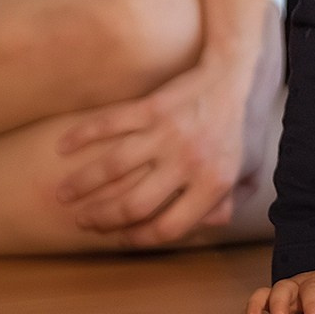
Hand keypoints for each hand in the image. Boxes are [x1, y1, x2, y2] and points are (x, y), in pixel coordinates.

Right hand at [54, 0, 279, 246]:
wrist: (241, 74)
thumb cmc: (247, 127)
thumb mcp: (252, 171)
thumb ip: (230, 203)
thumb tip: (205, 227)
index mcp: (213, 183)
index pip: (167, 227)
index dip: (138, 239)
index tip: (121, 238)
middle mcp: (187, 162)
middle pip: (131, 204)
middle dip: (101, 218)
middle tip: (83, 220)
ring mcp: (166, 133)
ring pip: (112, 167)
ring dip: (82, 184)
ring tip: (62, 195)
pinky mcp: (152, 107)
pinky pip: (110, 123)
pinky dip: (82, 135)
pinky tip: (62, 147)